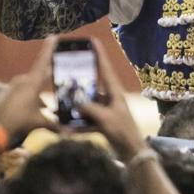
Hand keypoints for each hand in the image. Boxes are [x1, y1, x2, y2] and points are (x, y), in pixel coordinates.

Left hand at [0, 39, 60, 147]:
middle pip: (40, 77)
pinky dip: (29, 98)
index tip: (54, 36)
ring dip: (38, 95)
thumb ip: (55, 125)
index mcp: (32, 83)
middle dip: (49, 80)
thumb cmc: (19, 123)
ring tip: (44, 107)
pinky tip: (31, 109)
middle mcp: (22, 81)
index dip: (50, 49)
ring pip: (31, 86)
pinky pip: (22, 92)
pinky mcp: (6, 92)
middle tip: (58, 79)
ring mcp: (13, 86)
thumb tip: (70, 131)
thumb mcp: (39, 123)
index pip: (43, 61)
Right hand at [77, 38, 145, 161]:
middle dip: (81, 79)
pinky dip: (79, 125)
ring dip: (76, 105)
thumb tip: (75, 102)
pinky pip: (87, 120)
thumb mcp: (105, 118)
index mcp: (115, 92)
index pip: (105, 68)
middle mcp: (110, 98)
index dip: (99, 54)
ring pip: (88, 104)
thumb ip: (89, 108)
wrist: (132, 153)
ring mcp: (107, 111)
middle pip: (93, 85)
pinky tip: (67, 129)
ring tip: (61, 102)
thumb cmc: (122, 131)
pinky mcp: (103, 123)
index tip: (92, 40)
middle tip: (67, 70)